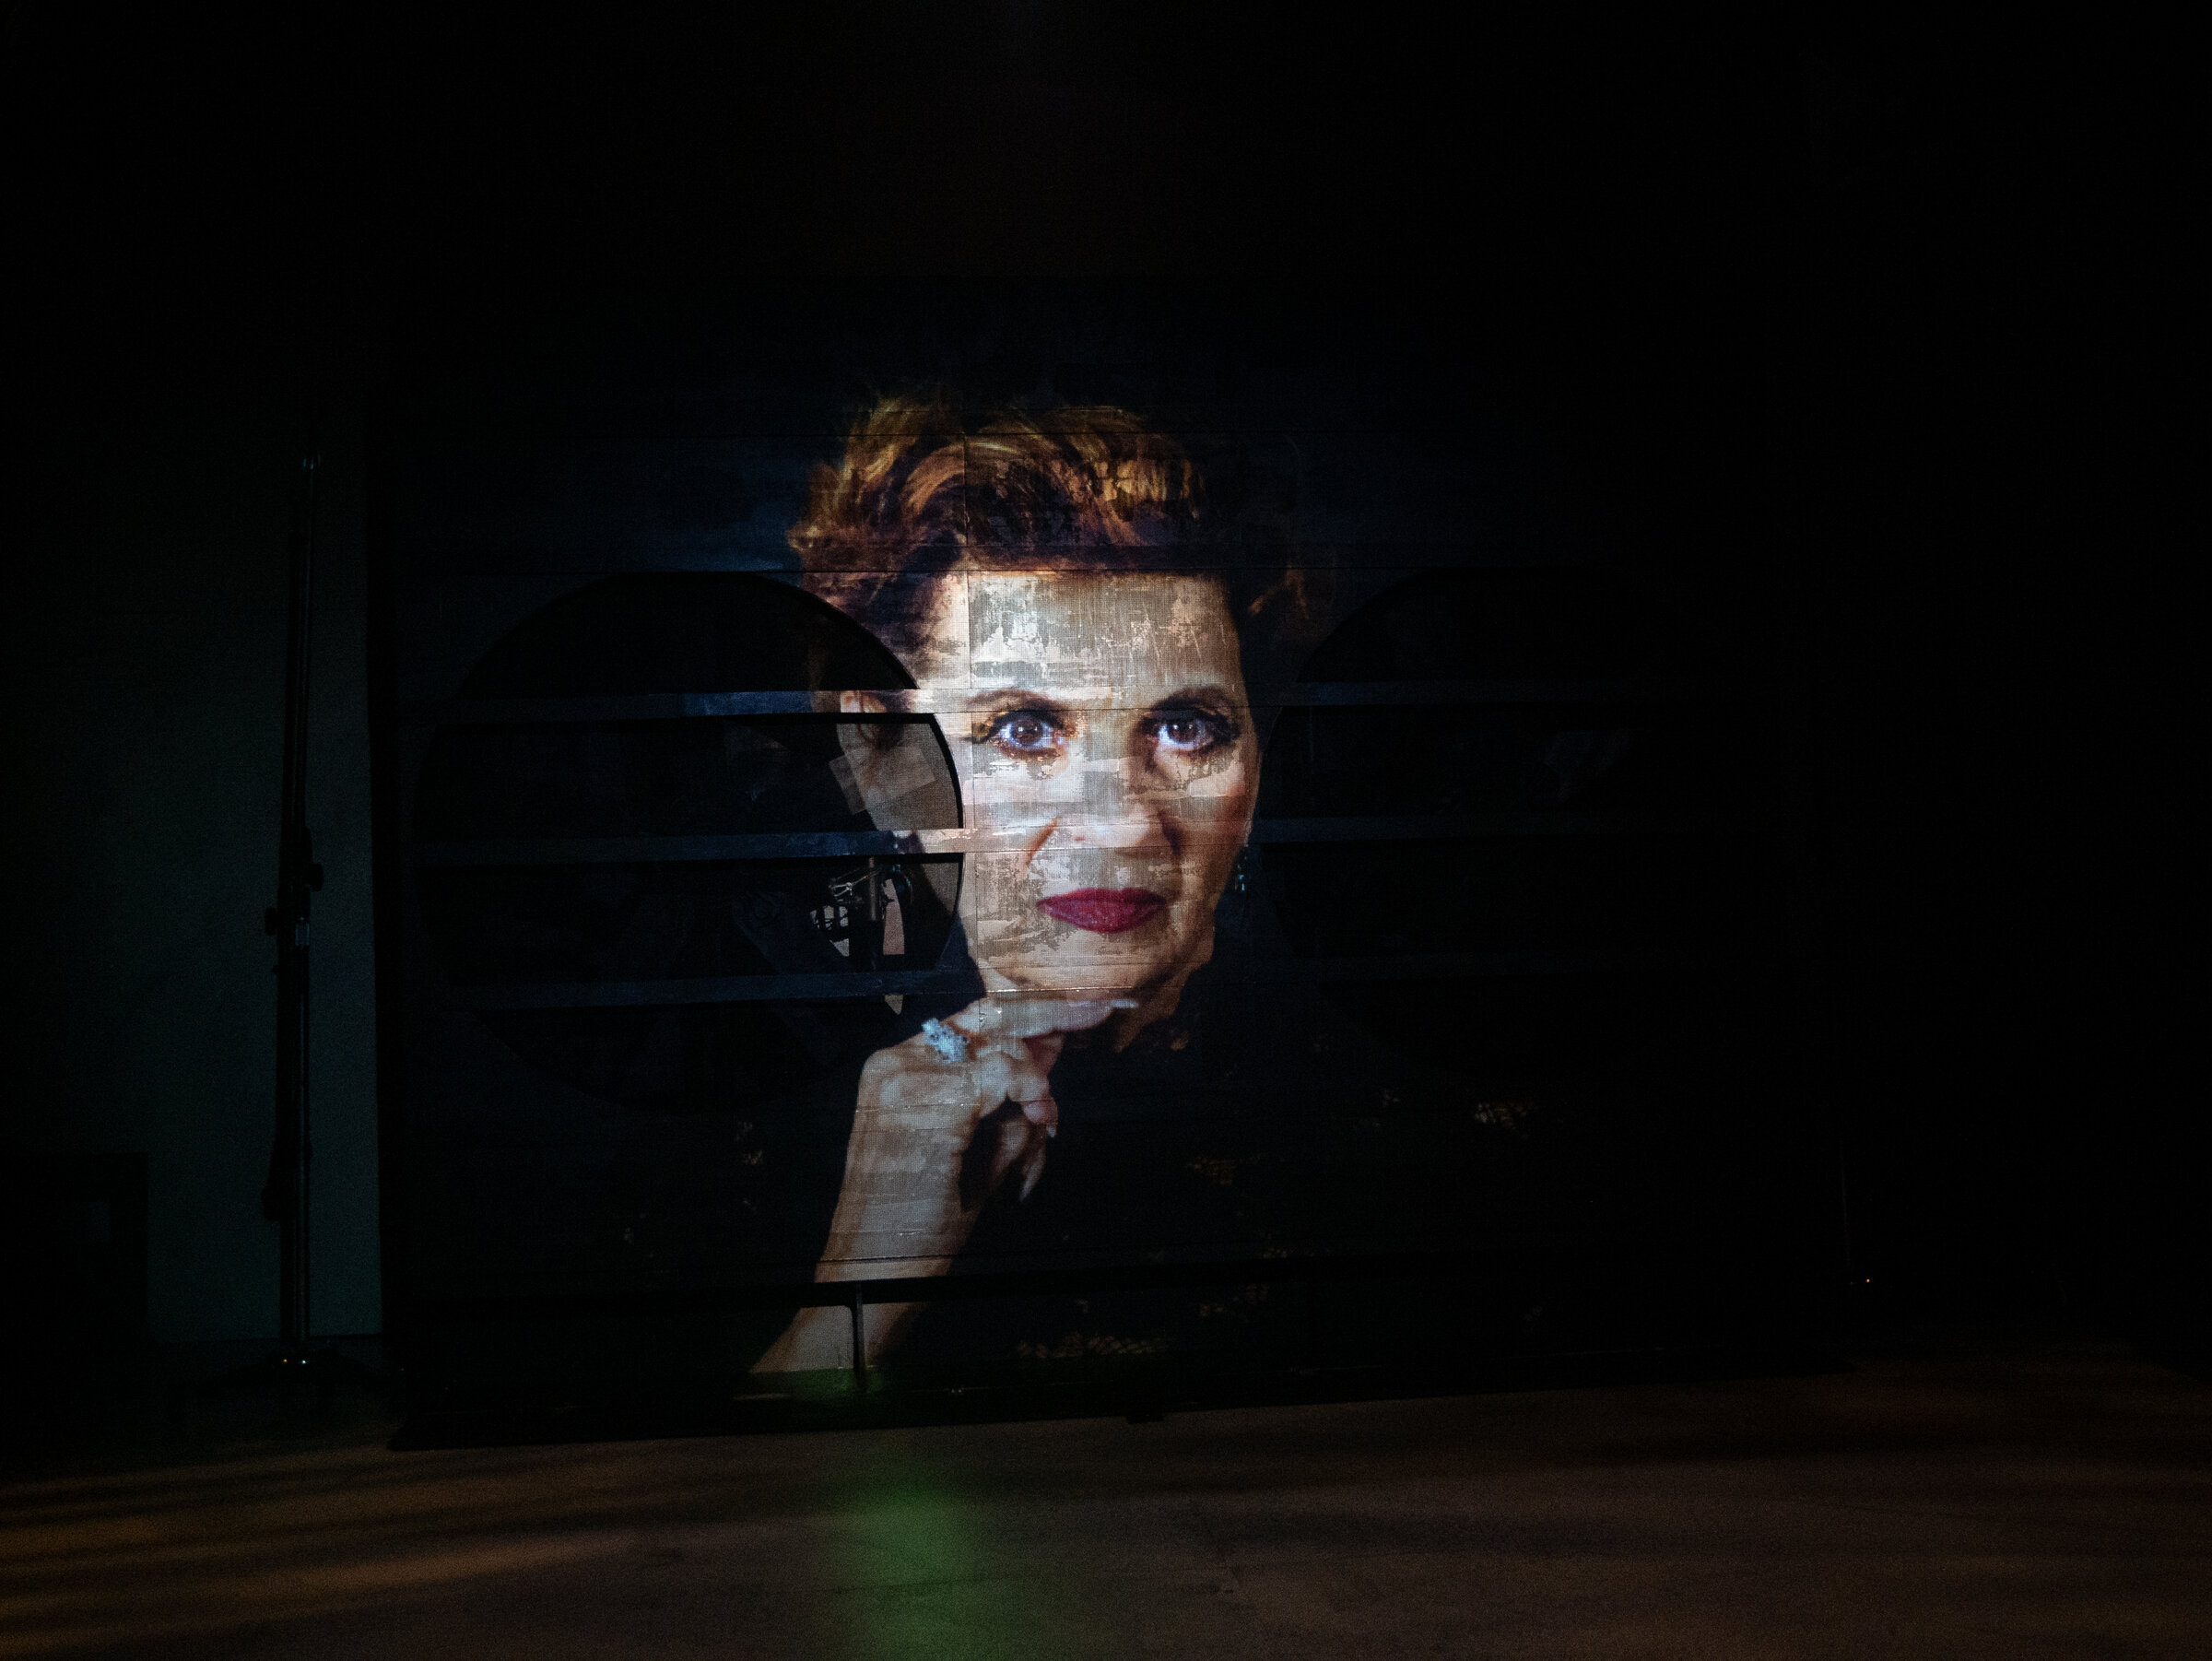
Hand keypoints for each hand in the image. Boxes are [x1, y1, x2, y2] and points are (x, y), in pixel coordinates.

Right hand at [825, 994, 1116, 1274]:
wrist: (875, 1269)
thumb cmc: (918, 1215)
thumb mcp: (972, 1145)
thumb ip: (1009, 1096)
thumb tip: (1052, 1047)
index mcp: (899, 1066)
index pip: (975, 1018)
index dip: (1033, 1008)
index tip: (1083, 1005)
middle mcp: (896, 1063)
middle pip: (993, 1020)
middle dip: (1052, 1020)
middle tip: (1094, 1016)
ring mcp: (906, 1079)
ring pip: (1003, 1051)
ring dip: (1039, 1085)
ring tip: (1046, 1120)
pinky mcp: (925, 1103)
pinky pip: (1002, 1079)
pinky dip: (1031, 1096)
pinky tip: (1040, 1120)